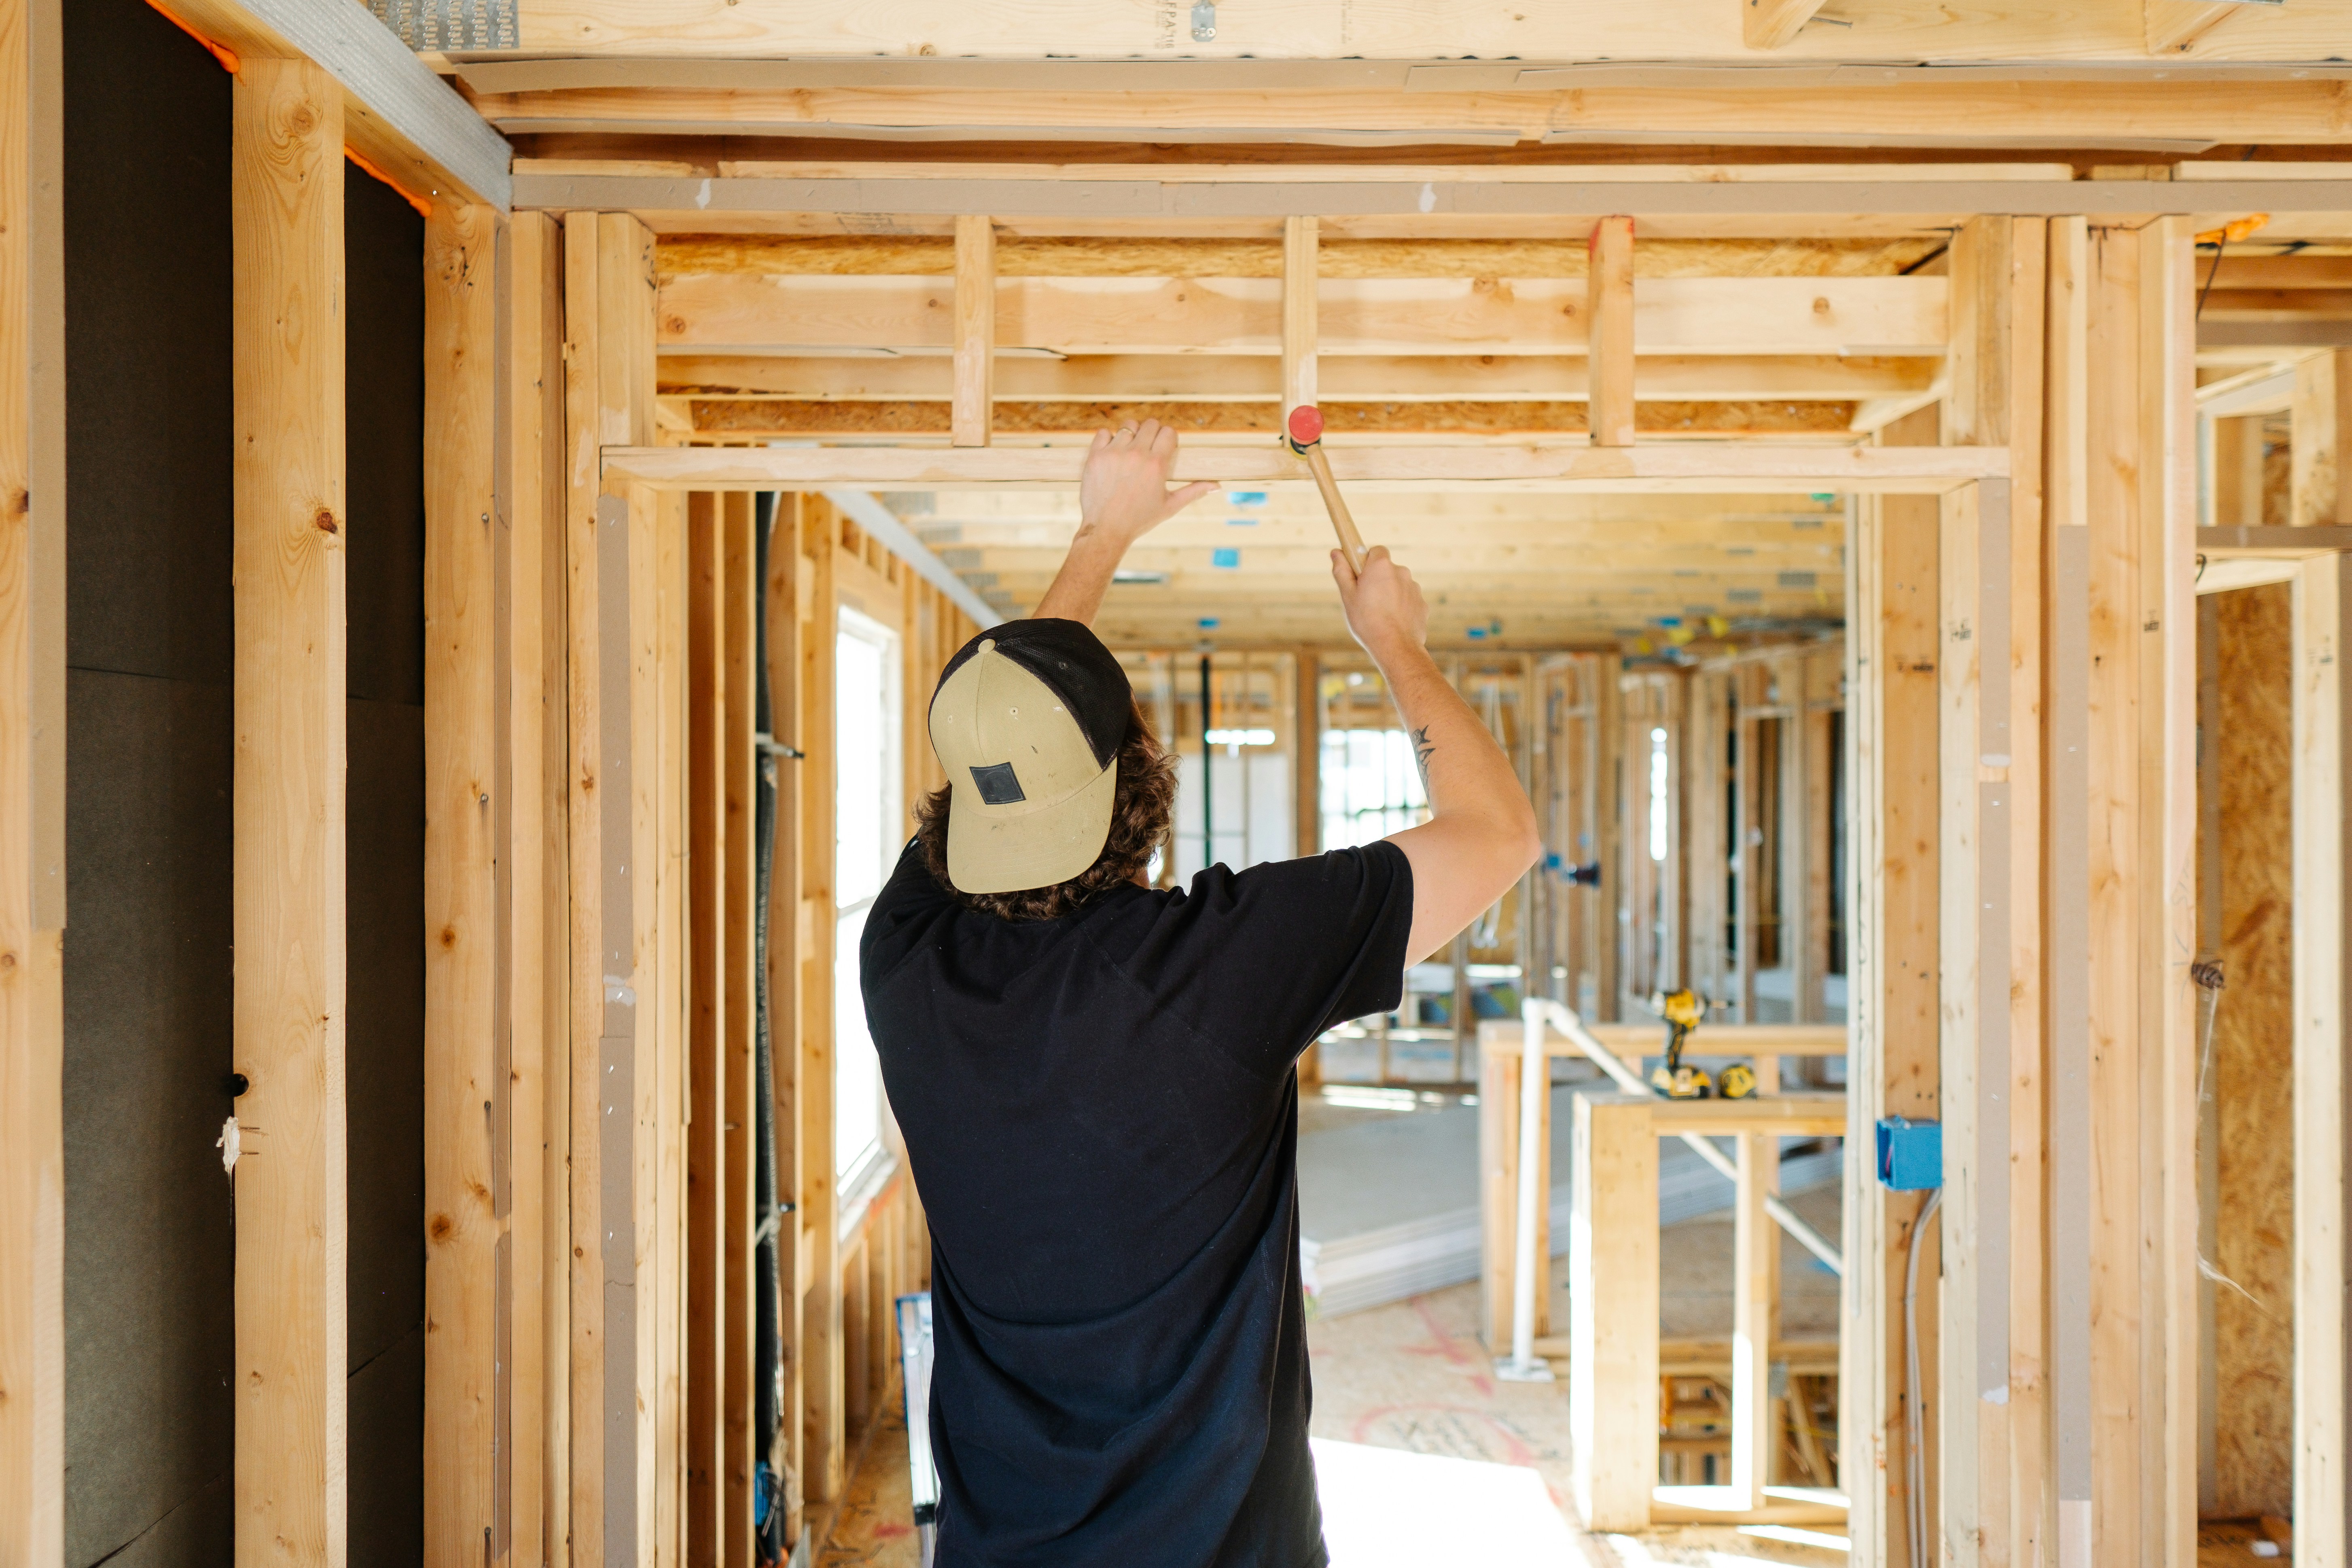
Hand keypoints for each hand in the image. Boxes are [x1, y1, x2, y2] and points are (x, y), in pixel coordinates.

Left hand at [1076, 419, 1215, 547]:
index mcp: (1156, 465)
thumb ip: (1194, 491)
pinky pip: (1104, 432)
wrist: (1106, 529)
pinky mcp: (1096, 456)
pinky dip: (1109, 439)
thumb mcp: (1170, 506)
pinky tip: (1113, 453)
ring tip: (1130, 451)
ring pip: (1128, 425)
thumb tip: (1217, 486)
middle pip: (1150, 424)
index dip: (1168, 438)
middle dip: (1152, 433)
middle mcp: (1136, 455)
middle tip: (1148, 449)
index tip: (1164, 449)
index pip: (1168, 432)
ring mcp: (1114, 453)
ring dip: (1131, 435)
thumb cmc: (1139, 519)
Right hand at [1332, 545, 1426, 661]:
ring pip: (1398, 586)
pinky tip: (1392, 622)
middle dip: (1378, 580)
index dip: (1367, 562)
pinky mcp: (1422, 603)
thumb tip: (1336, 552)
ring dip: (1389, 594)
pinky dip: (1400, 607)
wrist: (1396, 647)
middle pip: (1387, 570)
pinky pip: (1408, 600)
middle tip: (1366, 600)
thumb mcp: (1348, 596)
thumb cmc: (1367, 621)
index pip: (1376, 550)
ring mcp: (1414, 588)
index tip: (1360, 576)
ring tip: (1379, 615)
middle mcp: (1401, 572)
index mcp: (1381, 566)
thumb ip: (1342, 571)